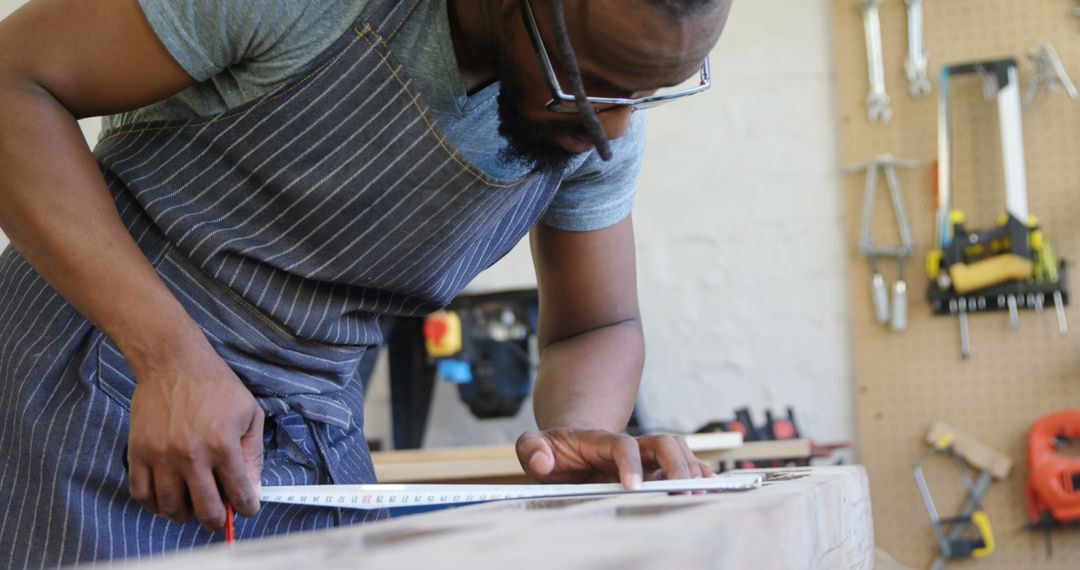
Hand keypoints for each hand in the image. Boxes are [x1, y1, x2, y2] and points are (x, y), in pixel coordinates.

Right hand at [126, 333, 263, 529]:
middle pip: (205, 511)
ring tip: (192, 507)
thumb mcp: (249, 414)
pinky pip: (141, 494)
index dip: (247, 508)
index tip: (246, 509)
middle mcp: (191, 456)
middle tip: (219, 515)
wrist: (174, 363)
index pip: (239, 495)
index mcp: (223, 446)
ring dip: (185, 515)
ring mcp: (161, 457)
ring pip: (171, 508)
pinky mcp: (138, 453)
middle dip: (217, 520)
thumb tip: (252, 491)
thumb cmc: (217, 386)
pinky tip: (167, 499)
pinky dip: (155, 505)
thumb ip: (253, 455)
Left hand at [515, 428, 714, 489]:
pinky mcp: (656, 471)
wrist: (569, 445)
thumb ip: (532, 449)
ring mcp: (646, 458)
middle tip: (683, 491)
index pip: (623, 445)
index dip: (630, 463)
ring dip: (693, 470)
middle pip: (664, 443)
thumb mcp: (534, 447)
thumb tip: (542, 462)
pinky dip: (701, 477)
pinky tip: (712, 492)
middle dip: (676, 465)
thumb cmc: (553, 451)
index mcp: (601, 441)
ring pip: (680, 453)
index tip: (632, 487)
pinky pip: (686, 468)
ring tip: (702, 494)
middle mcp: (630, 446)